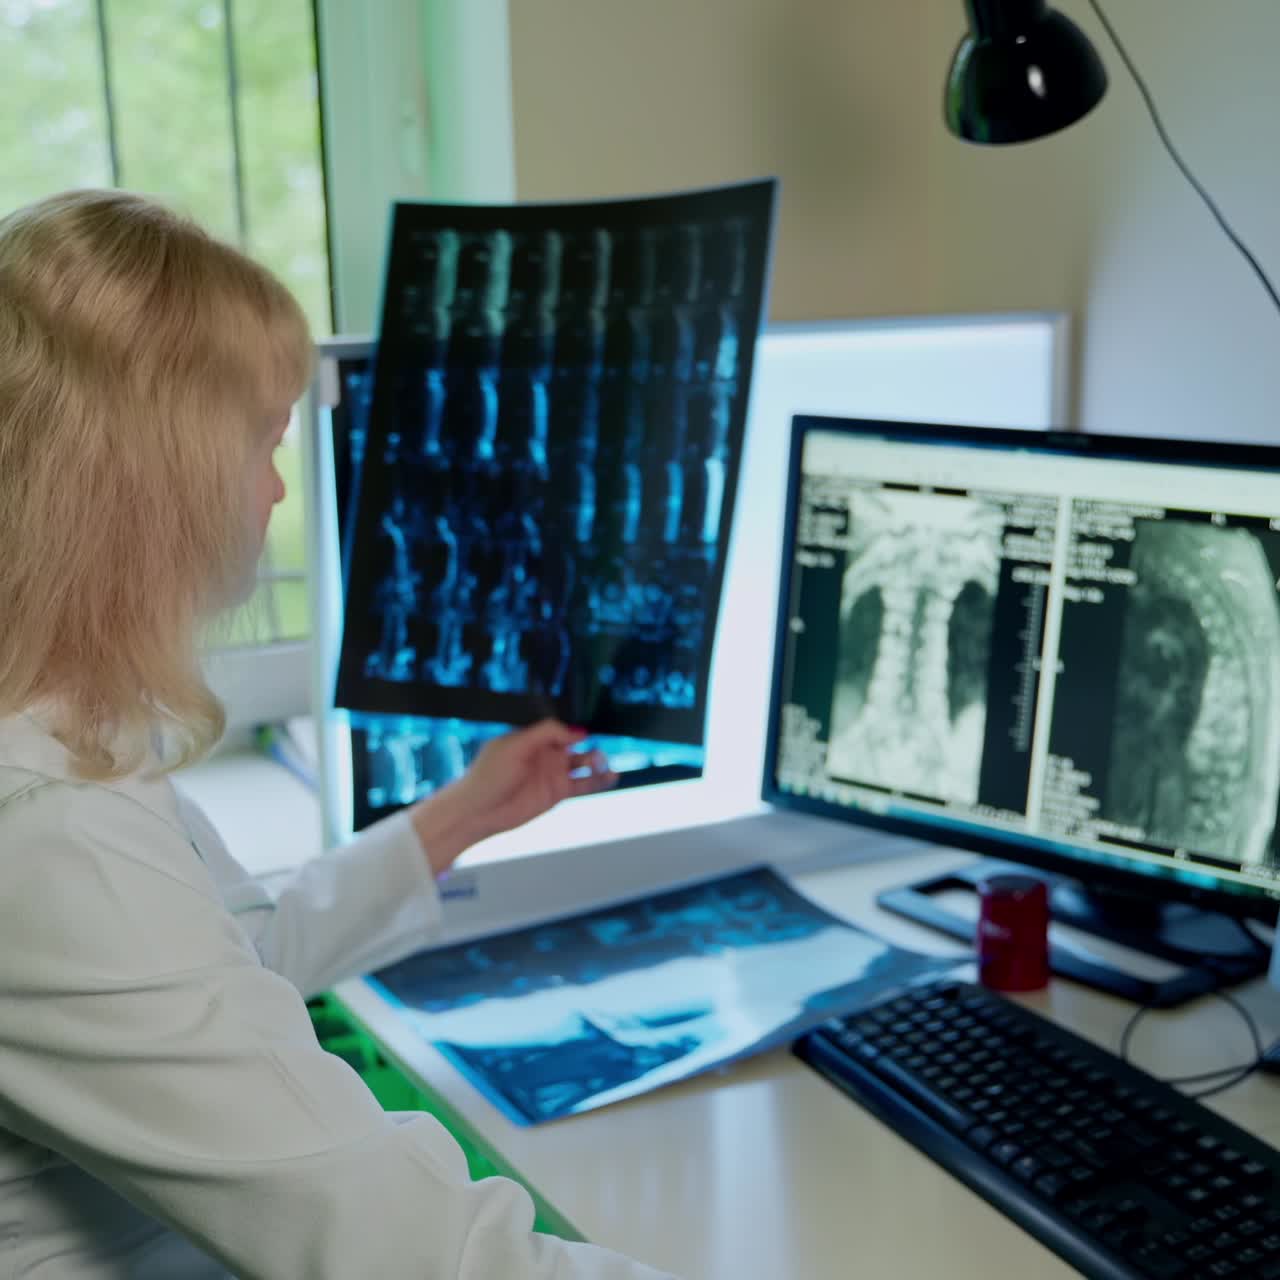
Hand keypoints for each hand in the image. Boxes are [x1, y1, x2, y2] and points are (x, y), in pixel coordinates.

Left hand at [408, 719, 616, 877]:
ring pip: (583, 764)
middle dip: (590, 745)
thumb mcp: (515, 745)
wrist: (478, 810)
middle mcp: (545, 754)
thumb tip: (574, 731)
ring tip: (604, 764)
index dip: (573, 729)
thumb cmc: (488, 775)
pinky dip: (599, 780)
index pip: (560, 728)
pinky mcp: (557, 793)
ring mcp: (552, 774)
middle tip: (596, 753)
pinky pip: (583, 784)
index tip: (583, 734)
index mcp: (533, 738)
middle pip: (576, 744)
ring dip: (597, 762)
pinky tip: (611, 776)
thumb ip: (545, 733)